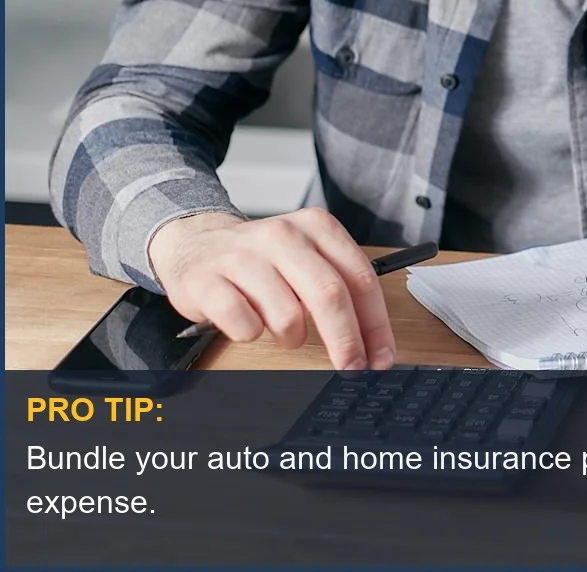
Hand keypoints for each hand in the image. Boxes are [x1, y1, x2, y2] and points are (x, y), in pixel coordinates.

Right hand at [147, 208, 395, 370]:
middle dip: (347, 341)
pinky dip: (251, 333)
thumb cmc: (261, 259)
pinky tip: (247, 320)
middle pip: (329, 296)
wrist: (195, 243)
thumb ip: (340, 286)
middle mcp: (282, 236)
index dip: (376, 323)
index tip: (381, 356)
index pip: (360, 277)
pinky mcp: (207, 281)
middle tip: (352, 368)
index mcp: (316, 227)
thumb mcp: (307, 256)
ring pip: (287, 316)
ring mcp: (243, 257)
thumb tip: (372, 341)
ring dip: (291, 337)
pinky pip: (244, 325)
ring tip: (281, 327)